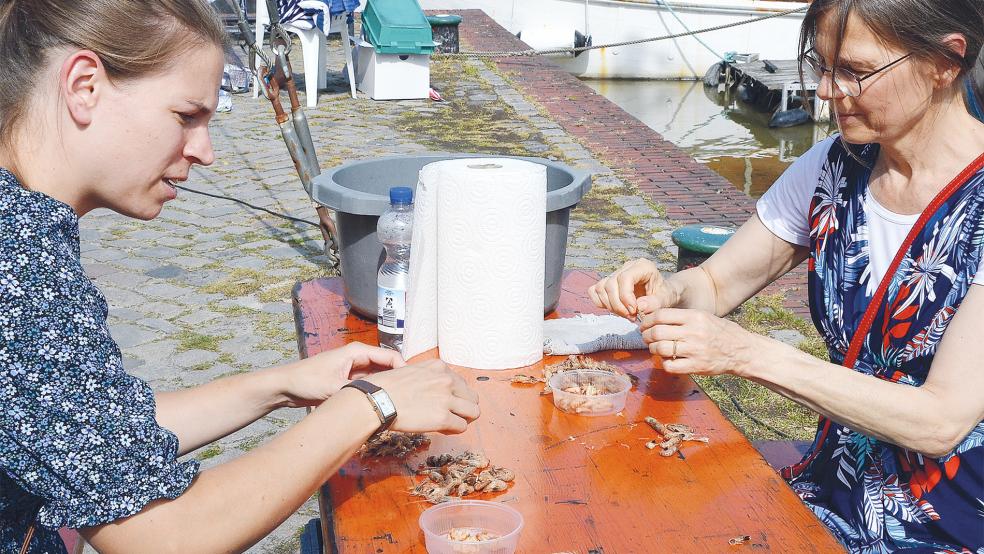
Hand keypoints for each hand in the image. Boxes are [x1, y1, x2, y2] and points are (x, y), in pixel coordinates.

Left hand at [279, 342, 405, 407]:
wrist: (285, 386)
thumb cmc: (306, 381)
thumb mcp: (334, 388)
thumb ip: (359, 392)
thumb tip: (379, 401)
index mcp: (357, 351)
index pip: (391, 356)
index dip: (404, 369)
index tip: (413, 386)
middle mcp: (359, 357)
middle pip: (388, 366)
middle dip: (399, 379)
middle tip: (411, 396)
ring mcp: (354, 369)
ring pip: (379, 376)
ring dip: (388, 387)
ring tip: (401, 401)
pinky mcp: (349, 380)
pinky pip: (370, 384)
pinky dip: (376, 391)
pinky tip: (383, 403)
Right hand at [365, 359, 479, 433]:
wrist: (376, 401)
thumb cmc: (385, 388)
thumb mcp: (410, 370)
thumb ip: (427, 377)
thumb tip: (431, 390)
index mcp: (439, 367)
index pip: (460, 382)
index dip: (454, 395)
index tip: (445, 402)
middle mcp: (446, 380)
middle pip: (472, 396)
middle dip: (464, 407)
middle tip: (453, 415)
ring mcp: (447, 399)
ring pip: (474, 412)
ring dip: (464, 419)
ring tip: (451, 423)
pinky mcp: (443, 417)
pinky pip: (462, 427)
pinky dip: (454, 430)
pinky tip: (442, 430)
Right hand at [588, 258, 678, 317]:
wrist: (663, 294)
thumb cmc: (665, 295)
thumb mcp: (666, 299)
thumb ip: (655, 303)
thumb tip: (639, 306)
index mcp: (643, 266)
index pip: (625, 278)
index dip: (625, 296)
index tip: (633, 311)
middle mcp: (627, 267)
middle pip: (610, 284)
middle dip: (618, 305)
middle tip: (631, 317)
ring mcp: (616, 273)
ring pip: (601, 288)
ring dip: (610, 306)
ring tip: (626, 314)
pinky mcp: (608, 282)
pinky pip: (594, 291)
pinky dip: (600, 303)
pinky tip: (615, 309)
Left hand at [638, 308, 761, 375]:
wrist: (741, 350)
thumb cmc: (719, 331)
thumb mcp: (702, 316)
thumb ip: (681, 317)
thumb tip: (653, 318)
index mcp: (694, 317)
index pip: (660, 315)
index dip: (647, 321)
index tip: (644, 325)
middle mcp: (694, 332)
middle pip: (657, 332)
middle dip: (646, 336)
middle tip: (646, 337)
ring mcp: (695, 350)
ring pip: (660, 349)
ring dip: (652, 349)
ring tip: (655, 348)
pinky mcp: (696, 366)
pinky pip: (669, 366)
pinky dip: (664, 363)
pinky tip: (668, 360)